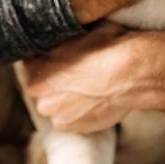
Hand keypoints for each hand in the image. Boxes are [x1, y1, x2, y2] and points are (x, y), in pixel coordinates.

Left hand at [22, 23, 164, 132]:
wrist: (134, 74)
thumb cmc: (108, 48)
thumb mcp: (78, 35)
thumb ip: (57, 45)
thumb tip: (51, 45)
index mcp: (35, 68)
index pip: (30, 62)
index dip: (46, 59)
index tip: (59, 58)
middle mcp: (39, 94)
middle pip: (40, 86)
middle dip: (53, 81)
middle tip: (76, 73)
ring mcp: (56, 114)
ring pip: (55, 105)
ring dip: (65, 99)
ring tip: (88, 88)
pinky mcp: (72, 128)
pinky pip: (69, 119)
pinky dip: (79, 112)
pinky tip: (94, 100)